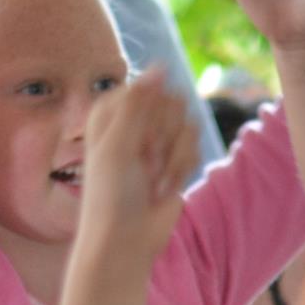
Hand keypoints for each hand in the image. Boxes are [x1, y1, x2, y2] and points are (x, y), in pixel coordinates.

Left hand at [74, 71, 198, 266]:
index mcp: (110, 110)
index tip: (137, 142)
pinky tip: (162, 188)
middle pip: (172, 104)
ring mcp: (155, 140)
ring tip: (152, 179)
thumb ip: (140, 103)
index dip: (151, 115)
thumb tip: (161, 65)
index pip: (149, 88)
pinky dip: (181, 171)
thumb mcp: (119, 144)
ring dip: (174, 158)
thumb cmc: (111, 194)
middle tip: (145, 161)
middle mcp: (133, 120)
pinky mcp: (174, 159)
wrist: (126, 238)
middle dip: (165, 136)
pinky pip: (194, 148)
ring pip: (187, 126)